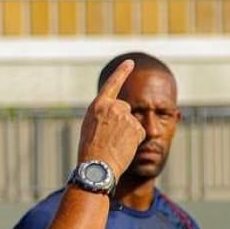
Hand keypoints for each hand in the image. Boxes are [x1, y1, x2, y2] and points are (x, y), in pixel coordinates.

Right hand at [77, 59, 144, 176]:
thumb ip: (103, 115)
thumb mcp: (90, 126)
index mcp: (97, 106)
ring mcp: (125, 116)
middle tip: (111, 138)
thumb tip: (120, 112)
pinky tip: (123, 148)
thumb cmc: (90, 151)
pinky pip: (139, 133)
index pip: (112, 84)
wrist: (97, 166)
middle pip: (125, 109)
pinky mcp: (136, 127)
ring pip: (132, 123)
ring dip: (128, 134)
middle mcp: (112, 107)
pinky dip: (134, 141)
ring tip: (114, 145)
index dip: (122, 72)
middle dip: (123, 121)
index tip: (131, 62)